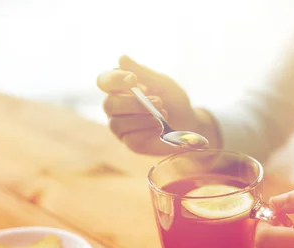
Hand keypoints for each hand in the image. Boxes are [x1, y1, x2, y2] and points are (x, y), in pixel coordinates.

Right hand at [97, 55, 217, 154]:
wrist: (189, 122)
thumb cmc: (173, 100)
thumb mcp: (162, 83)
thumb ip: (143, 73)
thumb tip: (122, 58)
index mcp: (120, 89)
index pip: (104, 81)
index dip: (114, 79)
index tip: (132, 79)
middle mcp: (116, 108)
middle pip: (109, 105)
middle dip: (134, 103)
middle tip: (158, 101)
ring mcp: (122, 127)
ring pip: (118, 123)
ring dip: (143, 117)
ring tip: (163, 114)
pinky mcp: (131, 143)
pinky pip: (131, 139)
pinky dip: (148, 130)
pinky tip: (160, 127)